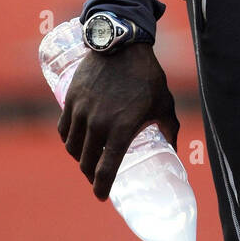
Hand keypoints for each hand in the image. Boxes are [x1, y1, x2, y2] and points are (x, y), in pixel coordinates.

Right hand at [58, 43, 179, 200]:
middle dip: (90, 175)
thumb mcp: (164, 104)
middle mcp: (98, 124)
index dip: (102, 188)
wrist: (123, 44)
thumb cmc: (147, 76)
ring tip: (86, 158)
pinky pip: (63, 128)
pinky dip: (68, 139)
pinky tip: (75, 140)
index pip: (106, 170)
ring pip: (72, 147)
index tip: (101, 196)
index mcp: (121, 130)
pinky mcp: (71, 99)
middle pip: (85, 162)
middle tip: (96, 176)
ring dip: (78, 158)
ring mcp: (81, 111)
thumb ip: (170, 128)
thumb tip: (176, 148)